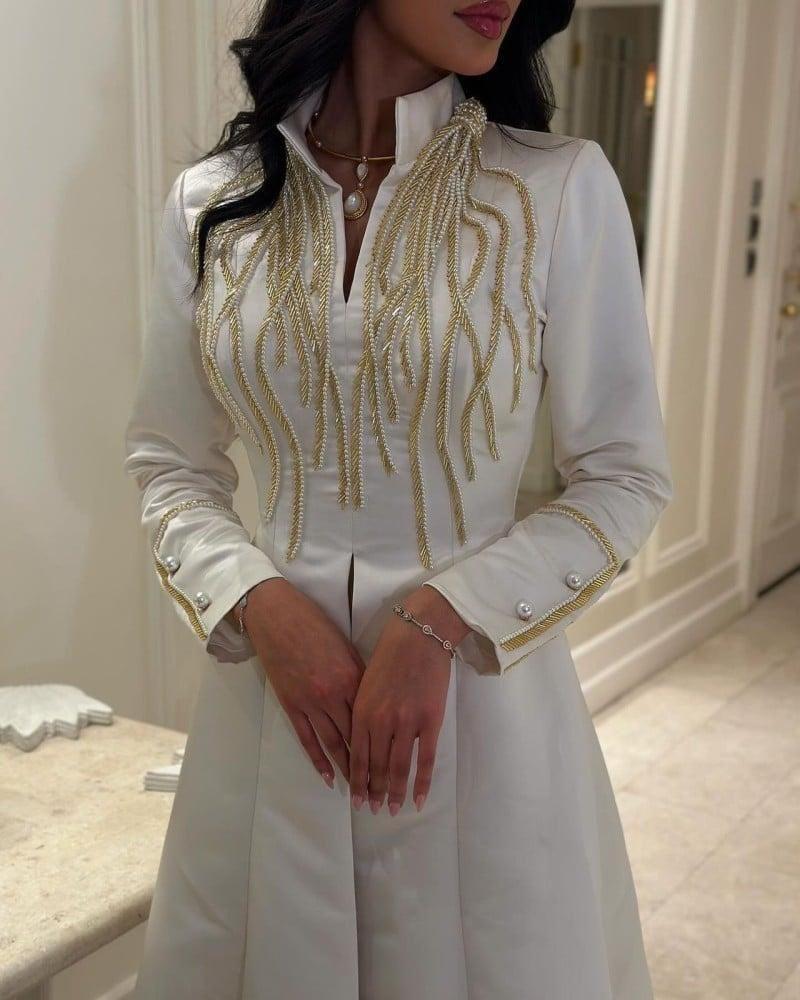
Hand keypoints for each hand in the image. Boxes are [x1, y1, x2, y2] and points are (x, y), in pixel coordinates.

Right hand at [244, 578, 365, 787]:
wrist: (278, 616)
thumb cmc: (316, 625)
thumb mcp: (346, 648)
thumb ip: (360, 678)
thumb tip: (371, 703)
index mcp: (352, 679)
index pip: (374, 720)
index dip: (386, 745)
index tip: (398, 764)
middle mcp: (333, 695)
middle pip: (356, 738)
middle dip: (369, 767)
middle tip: (382, 792)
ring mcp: (310, 702)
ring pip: (333, 744)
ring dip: (347, 770)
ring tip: (359, 792)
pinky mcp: (291, 705)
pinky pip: (307, 739)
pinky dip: (317, 760)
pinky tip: (328, 777)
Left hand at [348, 586, 471, 814]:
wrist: (419, 634)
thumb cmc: (391, 653)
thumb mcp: (366, 682)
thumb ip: (364, 712)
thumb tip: (363, 741)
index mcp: (361, 711)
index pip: (357, 756)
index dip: (358, 781)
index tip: (357, 799)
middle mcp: (380, 722)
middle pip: (376, 766)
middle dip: (374, 791)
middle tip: (374, 810)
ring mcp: (406, 723)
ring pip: (398, 767)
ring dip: (394, 792)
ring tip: (392, 810)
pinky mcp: (430, 721)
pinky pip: (425, 759)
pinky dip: (421, 782)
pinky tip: (417, 800)